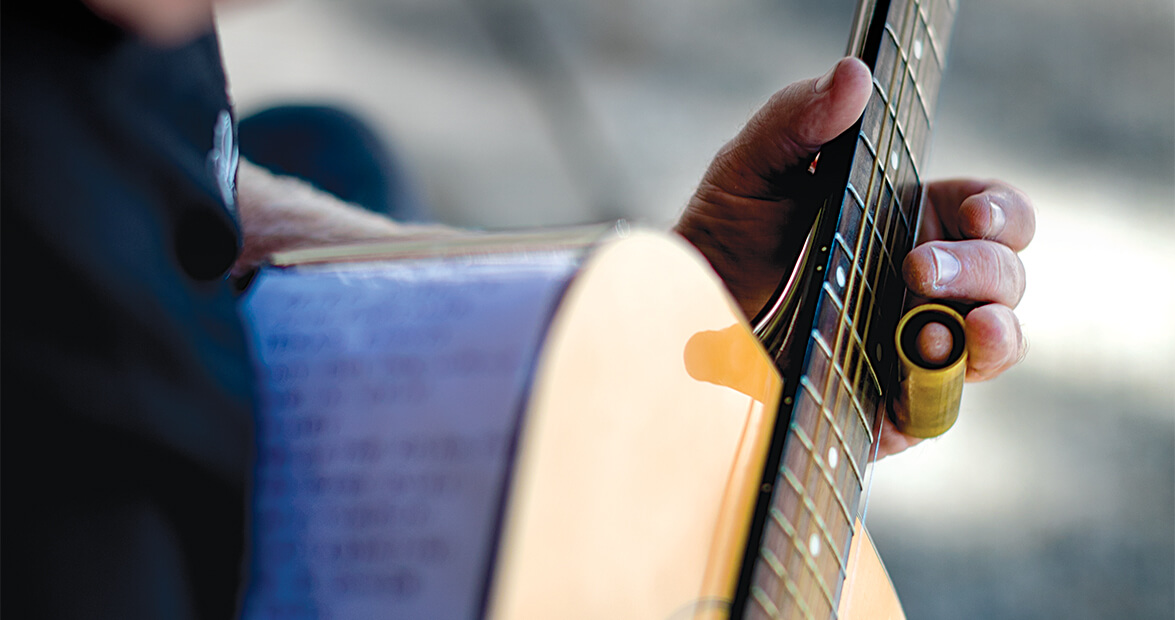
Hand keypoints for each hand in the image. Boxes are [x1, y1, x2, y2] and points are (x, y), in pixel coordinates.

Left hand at [673, 58, 1033, 457]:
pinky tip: (934, 359)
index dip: (1002, 211)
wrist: (681, 320)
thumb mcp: (752, 169)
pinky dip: (956, 380)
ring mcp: (917, 345)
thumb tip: (852, 74)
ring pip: (999, 338)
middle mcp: (927, 284)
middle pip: (1006, 273)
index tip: (976, 213)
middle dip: (984, 266)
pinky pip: (952, 398)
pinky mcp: (897, 404)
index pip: (993, 213)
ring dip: (995, 327)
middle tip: (919, 266)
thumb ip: (797, 118)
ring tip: (964, 323)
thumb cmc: (726, 236)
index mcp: (912, 221)